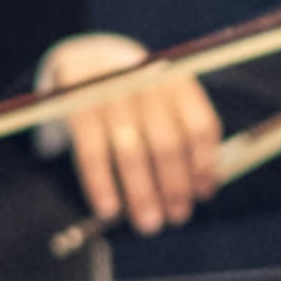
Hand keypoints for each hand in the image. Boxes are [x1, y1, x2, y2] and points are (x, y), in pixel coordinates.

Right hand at [42, 32, 225, 234]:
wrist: (85, 56)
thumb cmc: (135, 94)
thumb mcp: (163, 101)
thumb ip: (182, 135)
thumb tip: (202, 192)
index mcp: (177, 80)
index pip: (200, 127)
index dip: (205, 165)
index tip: (204, 195)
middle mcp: (146, 81)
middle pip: (168, 144)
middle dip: (174, 188)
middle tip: (177, 219)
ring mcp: (110, 90)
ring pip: (132, 152)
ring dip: (143, 194)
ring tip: (149, 224)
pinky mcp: (76, 102)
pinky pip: (91, 152)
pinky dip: (101, 184)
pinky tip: (109, 210)